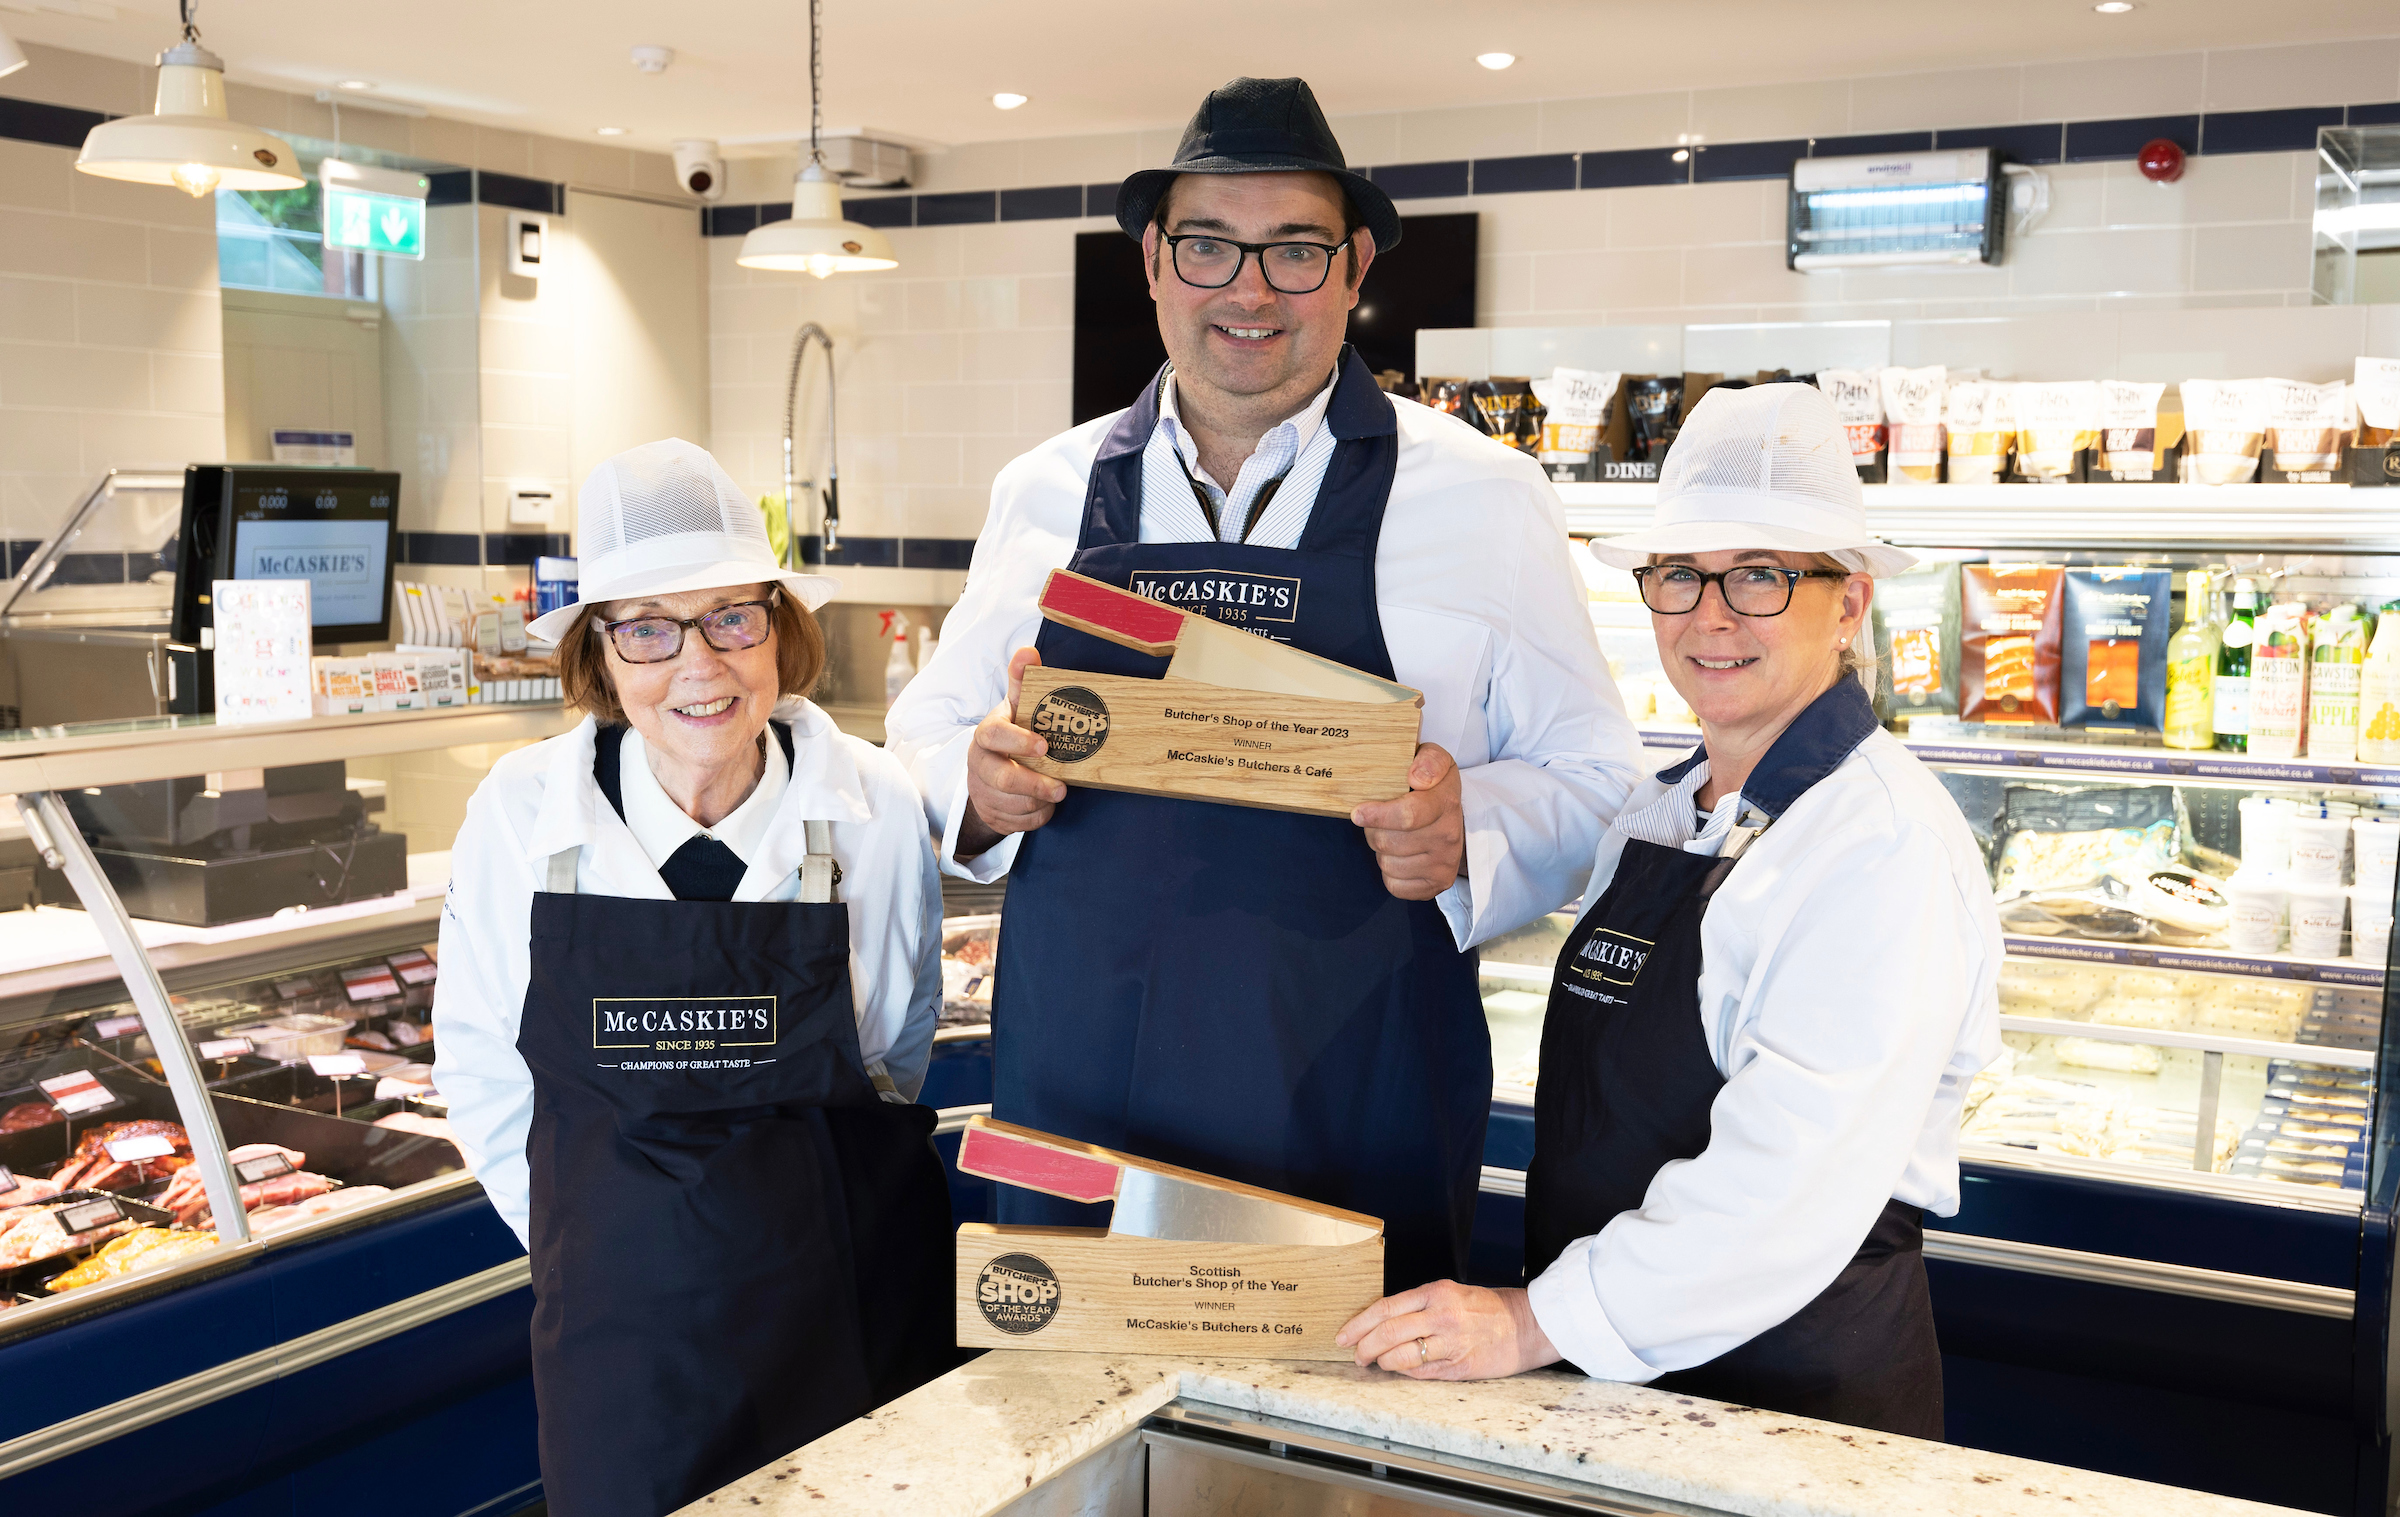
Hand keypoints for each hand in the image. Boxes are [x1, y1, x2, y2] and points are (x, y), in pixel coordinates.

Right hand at [956, 648, 1065, 860]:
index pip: (994, 734)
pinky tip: (1044, 806)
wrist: (990, 774)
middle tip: (1062, 789)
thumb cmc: (1011, 734)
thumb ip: (1022, 682)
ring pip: (1012, 805)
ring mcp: (982, 791)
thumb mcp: (1016, 708)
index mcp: (986, 734)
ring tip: (1056, 793)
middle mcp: (980, 763)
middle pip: (1001, 778)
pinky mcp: (991, 815)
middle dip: (1033, 785)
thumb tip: (1028, 650)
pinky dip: (1035, 818)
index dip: (1018, 741)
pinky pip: (1017, 823)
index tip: (1045, 745)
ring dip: (1038, 803)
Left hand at [1335, 1280, 1558, 1380]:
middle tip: (1355, 1355)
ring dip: (1383, 1362)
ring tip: (1376, 1363)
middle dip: (1364, 1346)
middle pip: (1388, 1332)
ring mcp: (1451, 1342)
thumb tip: (1382, 1323)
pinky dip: (1405, 1372)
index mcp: (1436, 1292)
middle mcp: (1441, 1315)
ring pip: (1402, 1355)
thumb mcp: (1452, 1294)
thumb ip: (1419, 1306)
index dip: (1359, 1324)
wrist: (1527, 1325)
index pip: (1385, 1308)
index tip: (1343, 1335)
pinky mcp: (1460, 1366)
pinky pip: (1422, 1372)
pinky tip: (1400, 1370)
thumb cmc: (1488, 1309)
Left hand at [1350, 743, 1464, 899]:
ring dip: (1382, 850)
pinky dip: (1389, 872)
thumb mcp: (1434, 759)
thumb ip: (1428, 760)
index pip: (1407, 816)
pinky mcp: (1438, 884)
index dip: (1377, 815)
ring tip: (1393, 836)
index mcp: (1446, 803)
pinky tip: (1399, 856)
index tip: (1358, 812)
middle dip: (1375, 830)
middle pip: (1389, 842)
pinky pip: (1395, 885)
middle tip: (1380, 820)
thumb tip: (1416, 778)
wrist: (1457, 817)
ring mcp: (1445, 864)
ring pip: (1388, 864)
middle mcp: (1449, 836)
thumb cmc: (1434, 786)